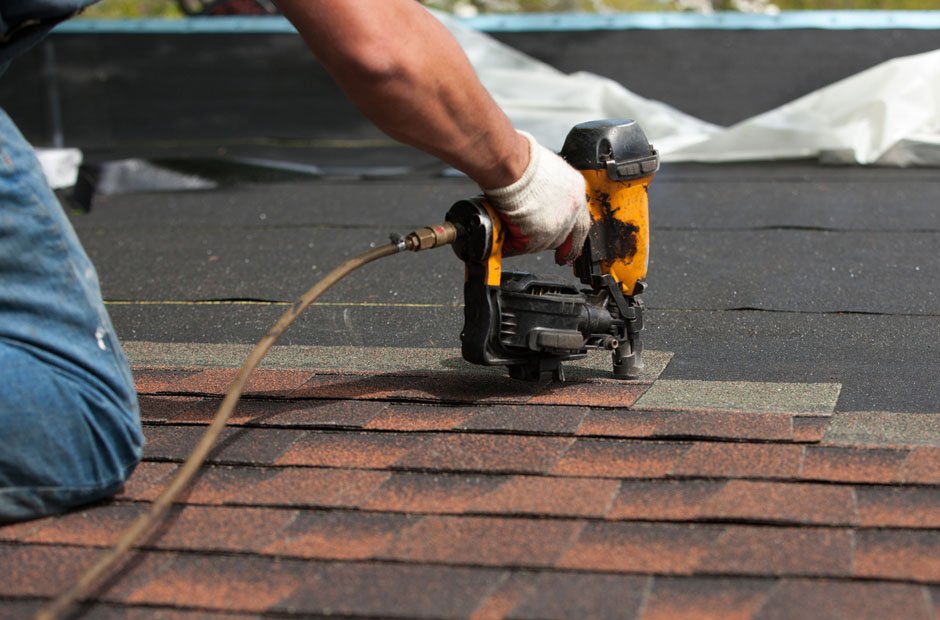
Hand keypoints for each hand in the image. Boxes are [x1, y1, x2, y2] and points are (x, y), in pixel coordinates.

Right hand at [483, 131, 591, 264]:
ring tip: (511, 231)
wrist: (512, 165)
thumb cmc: (523, 161)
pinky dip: (513, 244)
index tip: (567, 251)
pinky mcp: (540, 234)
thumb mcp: (547, 170)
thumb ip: (550, 188)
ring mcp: (557, 223)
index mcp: (575, 190)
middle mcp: (571, 209)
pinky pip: (524, 246)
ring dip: (526, 240)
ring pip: (543, 243)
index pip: (580, 222)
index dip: (572, 239)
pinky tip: (505, 237)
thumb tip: (540, 197)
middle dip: (545, 238)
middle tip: (530, 238)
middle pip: (562, 235)